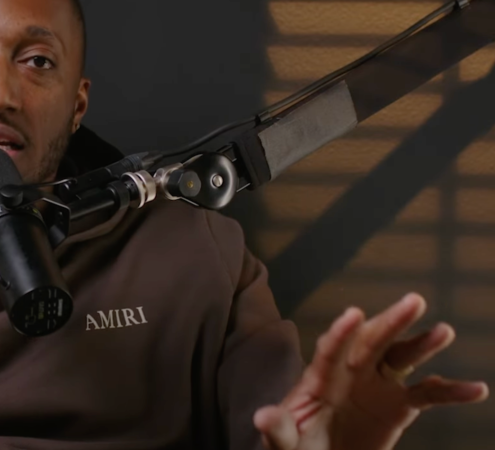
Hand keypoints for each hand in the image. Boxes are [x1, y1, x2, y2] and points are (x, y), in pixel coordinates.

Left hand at [254, 293, 488, 449]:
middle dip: (391, 321)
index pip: (329, 351)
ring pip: (402, 357)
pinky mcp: (398, 403)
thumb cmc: (297, 448)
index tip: (353, 314)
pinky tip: (475, 389)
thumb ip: (278, 429)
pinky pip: (429, 394)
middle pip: (371, 341)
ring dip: (422, 344)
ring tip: (444, 331)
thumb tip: (263, 416)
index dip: (340, 333)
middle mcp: (350, 373)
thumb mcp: (284, 443)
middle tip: (414, 300)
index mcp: (319, 379)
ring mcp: (377, 384)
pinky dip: (451, 391)